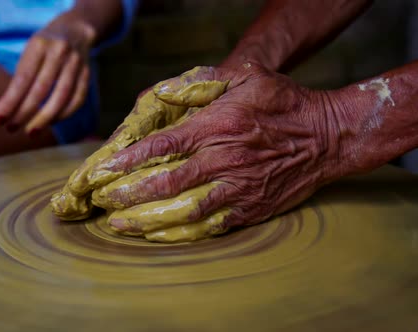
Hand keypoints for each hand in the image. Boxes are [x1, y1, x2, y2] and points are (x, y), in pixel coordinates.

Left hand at [0, 11, 94, 135]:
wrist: (76, 30)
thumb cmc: (43, 48)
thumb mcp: (29, 54)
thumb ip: (17, 81)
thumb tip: (1, 113)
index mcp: (39, 45)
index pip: (23, 78)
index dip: (11, 101)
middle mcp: (59, 52)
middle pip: (41, 89)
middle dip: (25, 112)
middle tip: (11, 128)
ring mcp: (76, 63)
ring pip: (61, 96)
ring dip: (45, 118)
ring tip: (31, 132)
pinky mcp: (87, 74)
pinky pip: (77, 99)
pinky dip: (64, 114)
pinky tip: (51, 123)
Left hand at [89, 63, 348, 241]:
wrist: (328, 137)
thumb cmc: (283, 102)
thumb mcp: (245, 76)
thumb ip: (200, 82)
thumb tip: (162, 91)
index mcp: (217, 126)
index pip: (162, 146)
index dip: (126, 162)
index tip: (99, 173)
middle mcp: (224, 160)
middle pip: (166, 183)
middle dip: (127, 195)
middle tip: (100, 202)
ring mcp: (237, 189)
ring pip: (183, 210)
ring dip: (146, 219)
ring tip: (117, 224)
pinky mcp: (249, 209)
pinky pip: (209, 226)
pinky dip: (179, 233)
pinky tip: (155, 235)